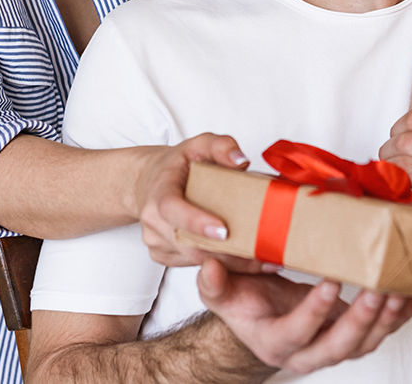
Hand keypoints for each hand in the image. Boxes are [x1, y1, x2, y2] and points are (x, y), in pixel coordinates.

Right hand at [135, 134, 257, 267]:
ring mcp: (155, 240)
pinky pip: (191, 265)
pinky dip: (217, 266)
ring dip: (227, 264)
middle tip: (262, 254)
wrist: (149, 181)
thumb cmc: (179, 164)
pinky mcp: (162, 254)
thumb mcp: (200, 144)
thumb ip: (221, 146)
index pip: (172, 208)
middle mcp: (153, 218)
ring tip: (261, 261)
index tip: (224, 232)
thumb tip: (241, 161)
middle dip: (226, 253)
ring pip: (193, 259)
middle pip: (188, 243)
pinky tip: (240, 260)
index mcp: (160, 189)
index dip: (196, 221)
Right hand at [196, 260, 411, 373]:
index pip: (297, 332)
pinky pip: (382, 330)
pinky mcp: (353, 335)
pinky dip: (401, 314)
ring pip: (366, 342)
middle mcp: (307, 353)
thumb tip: (210, 264)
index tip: (328, 282)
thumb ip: (214, 283)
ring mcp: (334, 346)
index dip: (314, 310)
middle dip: (362, 318)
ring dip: (386, 317)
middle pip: (340, 345)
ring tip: (401, 288)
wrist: (261, 321)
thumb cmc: (244, 304)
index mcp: (274, 342)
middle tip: (377, 287)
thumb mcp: (222, 293)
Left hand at [380, 68, 411, 223]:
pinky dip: (397, 187)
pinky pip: (406, 192)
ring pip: (402, 166)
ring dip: (389, 166)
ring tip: (393, 166)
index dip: (401, 124)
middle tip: (391, 151)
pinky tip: (402, 185)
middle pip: (406, 141)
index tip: (401, 133)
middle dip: (390, 146)